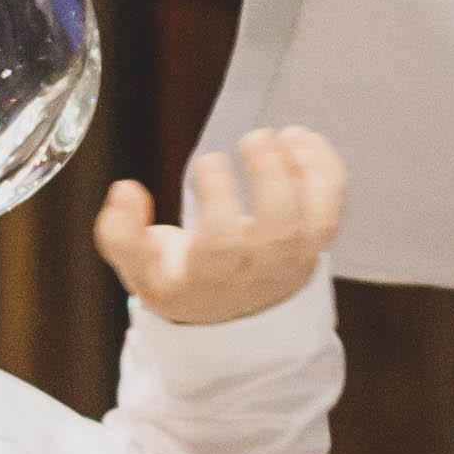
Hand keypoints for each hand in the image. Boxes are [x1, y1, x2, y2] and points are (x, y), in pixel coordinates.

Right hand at [96, 124, 346, 325]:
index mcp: (210, 278)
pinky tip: (305, 141)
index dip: (219, 197)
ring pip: (316, 219)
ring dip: (309, 171)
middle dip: (273, 175)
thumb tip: (125, 191)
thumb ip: (121, 233)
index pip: (222, 242)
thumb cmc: (184, 282)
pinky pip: (333, 208)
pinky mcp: (314, 244)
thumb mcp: (138, 270)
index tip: (209, 161)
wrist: (230, 317)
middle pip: (279, 228)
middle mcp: (257, 272)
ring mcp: (292, 259)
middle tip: (255, 138)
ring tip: (288, 135)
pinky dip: (328, 172)